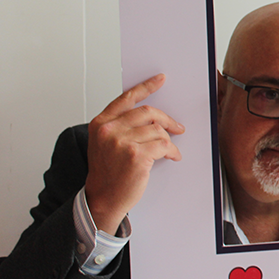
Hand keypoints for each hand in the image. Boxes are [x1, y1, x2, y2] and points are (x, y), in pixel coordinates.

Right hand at [84, 74, 183, 233]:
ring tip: (169, 150)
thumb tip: (152, 117)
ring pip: (158, 130)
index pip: (126, 98)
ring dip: (168, 140)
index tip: (160, 79)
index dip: (146, 87)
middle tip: (177, 127)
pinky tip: (172, 156)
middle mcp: (109, 130)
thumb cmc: (107, 172)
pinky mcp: (136, 156)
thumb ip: (121, 126)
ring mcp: (122, 142)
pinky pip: (164, 145)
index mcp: (101, 124)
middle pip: (148, 112)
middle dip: (166, 119)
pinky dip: (172, 151)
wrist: (103, 199)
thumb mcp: (104, 144)